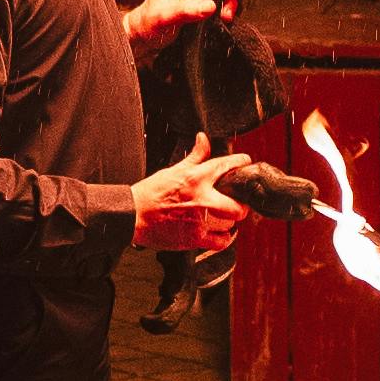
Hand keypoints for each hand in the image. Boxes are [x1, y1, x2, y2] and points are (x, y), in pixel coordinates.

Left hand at [122, 0, 225, 46]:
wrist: (142, 40)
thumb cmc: (146, 24)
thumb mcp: (166, 16)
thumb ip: (187, 10)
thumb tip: (209, 6)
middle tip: (227, 7)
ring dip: (225, 3)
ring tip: (225, 16)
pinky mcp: (197, 9)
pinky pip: (215, 6)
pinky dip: (221, 13)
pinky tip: (221, 20)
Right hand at [132, 152, 262, 263]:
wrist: (134, 215)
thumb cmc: (151, 193)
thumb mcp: (173, 169)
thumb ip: (194, 156)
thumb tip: (203, 139)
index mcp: (196, 178)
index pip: (227, 166)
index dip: (241, 163)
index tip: (246, 163)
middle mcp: (201, 199)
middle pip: (238, 204)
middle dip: (243, 203)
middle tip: (240, 201)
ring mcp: (199, 221)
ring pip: (231, 223)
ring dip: (230, 219)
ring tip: (225, 216)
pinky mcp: (194, 238)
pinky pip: (221, 242)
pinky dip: (224, 239)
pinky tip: (221, 233)